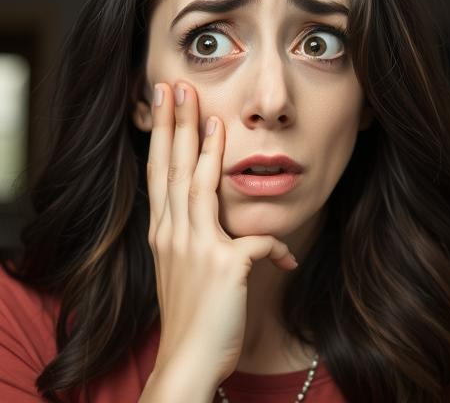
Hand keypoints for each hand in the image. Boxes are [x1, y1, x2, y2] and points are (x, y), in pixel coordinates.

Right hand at [146, 80, 297, 386]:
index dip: (161, 134)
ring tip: (212, 118)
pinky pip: (258, 243)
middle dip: (174, 125)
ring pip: (200, 189)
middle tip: (174, 87)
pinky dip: (278, 248)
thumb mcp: (183, 271)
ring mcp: (197, 250)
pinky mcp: (224, 269)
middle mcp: (174, 236)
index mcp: (163, 234)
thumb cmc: (192, 319)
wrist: (187, 362)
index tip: (162, 101)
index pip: (159, 172)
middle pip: (173, 169)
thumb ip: (193, 238)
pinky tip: (290, 260)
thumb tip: (208, 220)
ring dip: (206, 152)